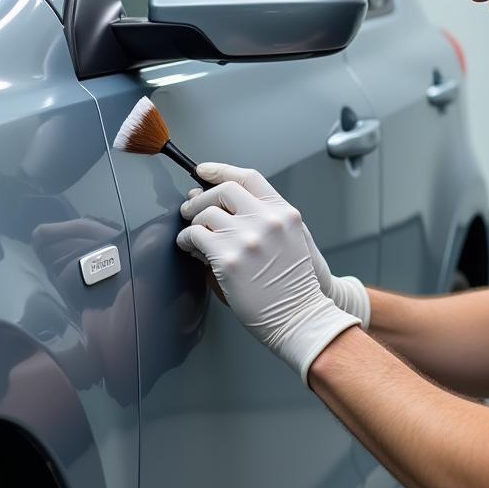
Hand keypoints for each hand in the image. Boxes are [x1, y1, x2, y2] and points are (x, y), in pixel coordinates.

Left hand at [183, 163, 370, 327]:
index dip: (221, 170)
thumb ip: (259, 219)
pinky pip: (195, 237)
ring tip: (193, 236)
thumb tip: (213, 202)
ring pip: (205, 214)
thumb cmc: (294, 285)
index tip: (204, 171)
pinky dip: (187, 240)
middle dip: (202, 198)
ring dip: (193, 223)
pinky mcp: (228, 259)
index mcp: (284, 213)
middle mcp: (266, 220)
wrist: (301, 316)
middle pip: (223, 191)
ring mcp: (247, 238)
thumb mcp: (290, 241)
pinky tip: (191, 248)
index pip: (248, 177)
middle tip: (191, 209)